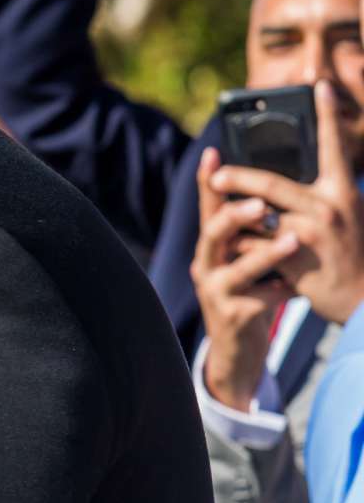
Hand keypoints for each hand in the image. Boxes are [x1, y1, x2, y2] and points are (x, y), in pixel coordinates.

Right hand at [191, 148, 293, 410]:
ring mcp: (215, 291)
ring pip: (237, 268)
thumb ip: (252, 231)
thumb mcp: (244, 259)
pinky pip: (257, 302)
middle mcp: (206, 264)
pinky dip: (278, 293)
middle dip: (236, 215)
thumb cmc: (248, 294)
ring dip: (266, 254)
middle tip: (263, 204)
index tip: (212, 152)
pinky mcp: (231, 318)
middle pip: (213, 232)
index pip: (209, 205)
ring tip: (292, 242)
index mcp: (213, 245)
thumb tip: (270, 191)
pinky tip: (296, 290)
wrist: (237, 350)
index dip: (208, 180)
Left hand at [207, 82, 363, 327]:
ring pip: (256, 215)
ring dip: (234, 215)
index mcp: (344, 192)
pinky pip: (254, 244)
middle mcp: (328, 208)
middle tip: (216, 176)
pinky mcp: (293, 260)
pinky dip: (240, 242)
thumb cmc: (353, 253)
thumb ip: (323, 192)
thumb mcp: (349, 214)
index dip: (326, 115)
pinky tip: (232, 244)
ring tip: (218, 210)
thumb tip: (294, 172)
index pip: (334, 147)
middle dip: (238, 178)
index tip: (316, 84)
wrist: (363, 300)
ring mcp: (309, 234)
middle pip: (270, 183)